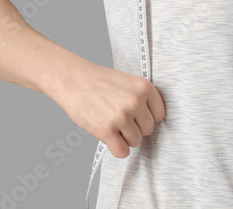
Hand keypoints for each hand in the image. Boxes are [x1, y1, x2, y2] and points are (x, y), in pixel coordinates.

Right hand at [49, 58, 165, 158]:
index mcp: (144, 87)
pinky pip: (122, 151)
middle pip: (148, 129)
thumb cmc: (99, 81)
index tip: (138, 116)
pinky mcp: (106, 130)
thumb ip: (142, 97)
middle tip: (121, 121)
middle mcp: (135, 101)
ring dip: (125, 139)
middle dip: (135, 128)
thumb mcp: (128, 81)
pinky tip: (111, 140)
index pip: (159, 114)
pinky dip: (118, 150)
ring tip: (114, 127)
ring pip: (136, 141)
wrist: (74, 80)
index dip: (147, 117)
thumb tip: (152, 120)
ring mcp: (121, 116)